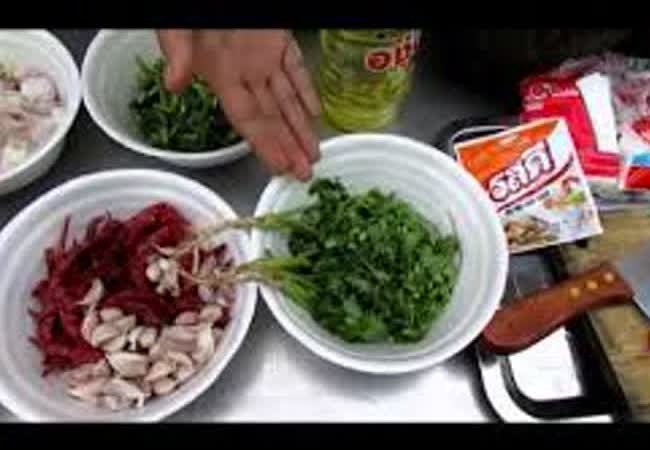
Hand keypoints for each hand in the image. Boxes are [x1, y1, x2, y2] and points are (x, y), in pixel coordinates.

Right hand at [157, 29, 320, 180]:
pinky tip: (315, 112)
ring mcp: (262, 55)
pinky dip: (306, 90)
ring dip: (300, 127)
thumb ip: (177, 51)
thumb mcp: (177, 25)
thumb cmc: (193, 3)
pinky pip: (295, 68)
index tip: (279, 168)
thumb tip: (174, 86)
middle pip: (270, 119)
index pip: (247, 120)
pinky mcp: (277, 37)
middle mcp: (244, 70)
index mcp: (220, 72)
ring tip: (313, 154)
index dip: (264, 146)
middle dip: (287, 147)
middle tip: (303, 173)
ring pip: (286, 99)